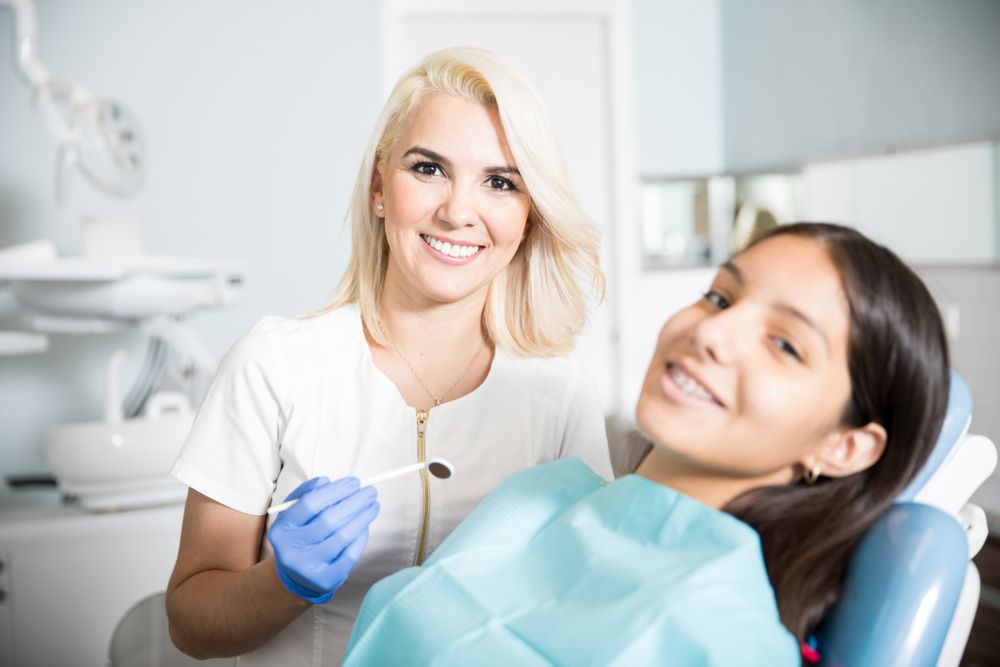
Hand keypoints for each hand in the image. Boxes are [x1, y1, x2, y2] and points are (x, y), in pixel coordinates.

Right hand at [268, 476, 379, 603]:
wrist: (296, 575)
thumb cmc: (300, 535)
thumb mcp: (295, 512)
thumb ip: (307, 493)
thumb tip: (327, 482)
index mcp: (282, 529)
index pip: (310, 503)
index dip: (336, 490)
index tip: (354, 482)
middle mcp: (291, 550)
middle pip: (329, 520)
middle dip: (355, 502)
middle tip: (370, 492)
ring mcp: (308, 568)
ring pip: (343, 537)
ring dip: (363, 517)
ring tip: (372, 505)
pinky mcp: (325, 580)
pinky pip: (350, 554)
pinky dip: (361, 537)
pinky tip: (365, 526)